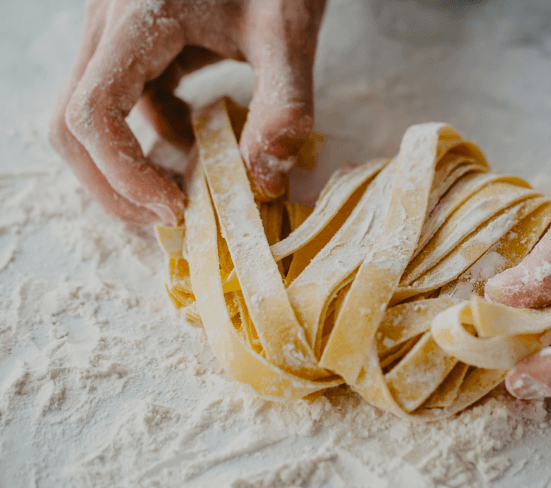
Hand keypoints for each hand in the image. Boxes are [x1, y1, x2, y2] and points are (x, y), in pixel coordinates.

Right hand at [49, 0, 325, 225]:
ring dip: (130, 164)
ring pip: (90, 116)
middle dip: (114, 184)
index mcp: (137, 17)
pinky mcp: (133, 42)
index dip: (124, 175)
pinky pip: (123, 101)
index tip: (177, 208)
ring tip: (188, 189)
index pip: (93, 113)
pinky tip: (199, 140)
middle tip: (169, 217)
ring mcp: (116, 33)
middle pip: (73, 124)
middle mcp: (109, 24)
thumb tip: (264, 181)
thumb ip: (284, 105)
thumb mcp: (289, 32)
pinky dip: (153, 134)